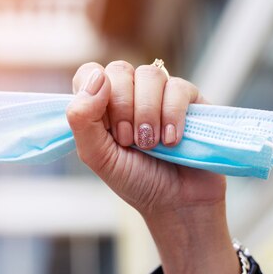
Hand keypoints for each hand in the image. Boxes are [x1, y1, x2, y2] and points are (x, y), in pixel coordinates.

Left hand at [67, 61, 224, 214]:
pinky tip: (172, 140)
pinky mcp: (189, 98)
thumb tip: (97, 76)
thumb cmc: (135, 180)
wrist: (177, 203)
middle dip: (123, 109)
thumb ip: (82, 119)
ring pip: (150, 75)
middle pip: (119, 70)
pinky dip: (172, 115)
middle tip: (130, 141)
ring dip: (148, 114)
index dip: (95, 94)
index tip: (106, 127)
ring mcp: (160, 93)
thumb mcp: (97, 156)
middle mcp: (129, 93)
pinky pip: (178, 87)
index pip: (89, 73)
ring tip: (152, 144)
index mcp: (101, 105)